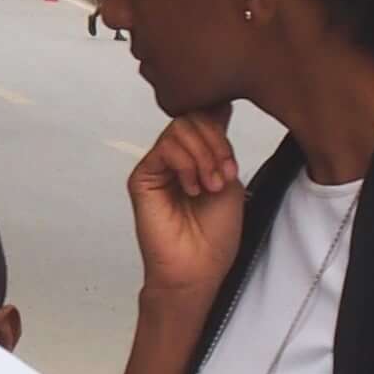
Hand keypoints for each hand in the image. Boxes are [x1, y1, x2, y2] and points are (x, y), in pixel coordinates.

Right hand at [124, 109, 248, 302]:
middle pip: (193, 119)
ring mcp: (158, 166)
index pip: (204, 118)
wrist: (197, 267)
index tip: (231, 157)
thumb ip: (221, 147)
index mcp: (198, 158)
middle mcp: (177, 158)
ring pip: (180, 129)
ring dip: (204, 155)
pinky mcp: (143, 176)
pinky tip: (192, 188)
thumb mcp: (229, 181)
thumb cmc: (214, 236)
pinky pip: (165, 148)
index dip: (219, 126)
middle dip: (216, 143)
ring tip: (210, 185)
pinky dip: (186, 164)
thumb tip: (220, 106)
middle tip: (224, 175)